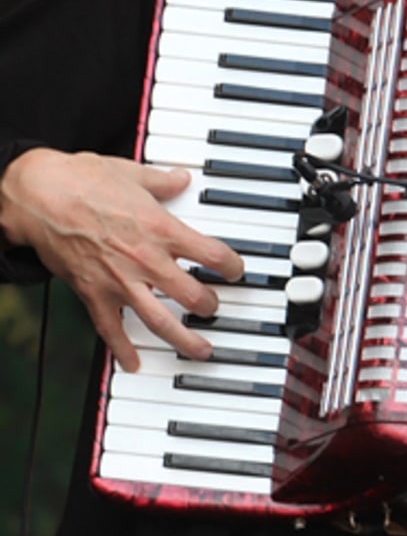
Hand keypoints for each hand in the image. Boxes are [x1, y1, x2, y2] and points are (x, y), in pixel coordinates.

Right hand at [0, 148, 243, 369]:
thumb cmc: (84, 180)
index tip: (235, 270)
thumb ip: (162, 182)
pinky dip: (123, 349)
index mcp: (161, 228)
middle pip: (191, 294)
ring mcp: (120, 281)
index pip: (211, 254)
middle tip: (215, 308)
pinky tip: (134, 362)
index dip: (231, 265)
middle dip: (210, 306)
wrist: (41, 196)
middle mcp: (146, 259)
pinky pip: (111, 330)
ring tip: (201, 350)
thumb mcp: (133, 173)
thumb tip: (181, 178)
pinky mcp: (93, 294)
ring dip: (183, 340)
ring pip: (160, 321)